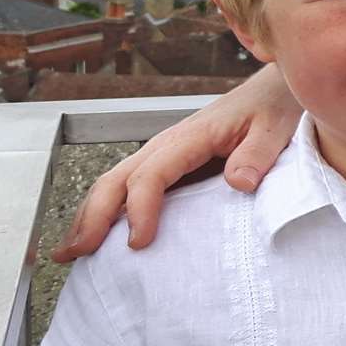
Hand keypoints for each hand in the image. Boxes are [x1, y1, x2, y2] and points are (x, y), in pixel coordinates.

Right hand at [49, 67, 300, 260]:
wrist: (271, 91)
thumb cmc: (272, 109)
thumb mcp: (274, 129)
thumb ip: (257, 154)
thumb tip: (238, 182)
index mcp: (191, 136)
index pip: (152, 174)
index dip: (139, 208)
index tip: (138, 243)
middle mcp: (167, 144)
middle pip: (117, 178)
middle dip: (93, 216)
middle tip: (79, 253)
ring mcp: (163, 154)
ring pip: (114, 182)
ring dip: (89, 215)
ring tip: (70, 252)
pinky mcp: (167, 165)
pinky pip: (128, 186)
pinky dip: (105, 211)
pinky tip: (96, 235)